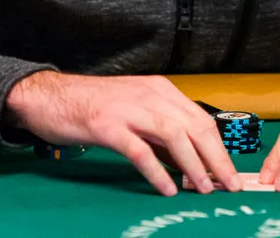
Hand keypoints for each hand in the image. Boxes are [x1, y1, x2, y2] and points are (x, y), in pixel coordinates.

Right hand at [6, 72, 241, 196]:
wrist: (49, 96)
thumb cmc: (92, 106)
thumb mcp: (135, 112)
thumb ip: (161, 134)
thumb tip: (189, 163)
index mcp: (160, 90)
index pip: (201, 119)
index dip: (219, 148)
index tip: (229, 172)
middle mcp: (149, 95)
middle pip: (195, 126)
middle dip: (216, 158)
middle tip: (229, 185)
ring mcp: (128, 109)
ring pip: (174, 135)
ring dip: (193, 165)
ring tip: (203, 189)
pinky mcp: (107, 126)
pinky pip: (140, 150)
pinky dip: (157, 171)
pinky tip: (167, 188)